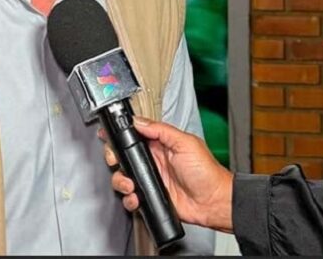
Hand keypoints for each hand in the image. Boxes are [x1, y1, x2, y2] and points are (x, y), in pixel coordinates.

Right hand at [101, 117, 233, 232]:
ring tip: (130, 184)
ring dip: (121, 181)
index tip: (108, 136)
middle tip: (116, 162)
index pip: (134, 135)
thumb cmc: (206, 172)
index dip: (120, 136)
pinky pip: (131, 197)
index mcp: (160, 144)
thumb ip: (161, 131)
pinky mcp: (150, 196)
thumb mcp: (186, 143)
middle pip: (123, 156)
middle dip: (114, 159)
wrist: (213, 202)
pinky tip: (136, 197)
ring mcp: (150, 179)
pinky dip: (129, 199)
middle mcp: (153, 161)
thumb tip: (139, 121)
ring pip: (123, 177)